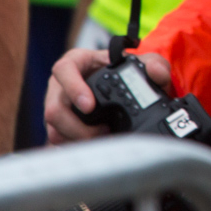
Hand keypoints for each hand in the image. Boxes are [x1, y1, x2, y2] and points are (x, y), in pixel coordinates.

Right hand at [44, 49, 171, 143]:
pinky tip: (93, 147)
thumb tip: (156, 71)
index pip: (64, 69)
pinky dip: (75, 146)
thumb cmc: (125, 71)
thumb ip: (155, 63)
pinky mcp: (58, 126)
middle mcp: (60, 85)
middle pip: (54, 108)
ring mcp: (56, 106)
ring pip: (54, 129)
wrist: (123, 87)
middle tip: (103, 131)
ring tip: (103, 138)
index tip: (89, 105)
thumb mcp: (143, 63)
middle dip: (76, 126)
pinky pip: (57, 141)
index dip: (73, 88)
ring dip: (77, 139)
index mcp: (77, 63)